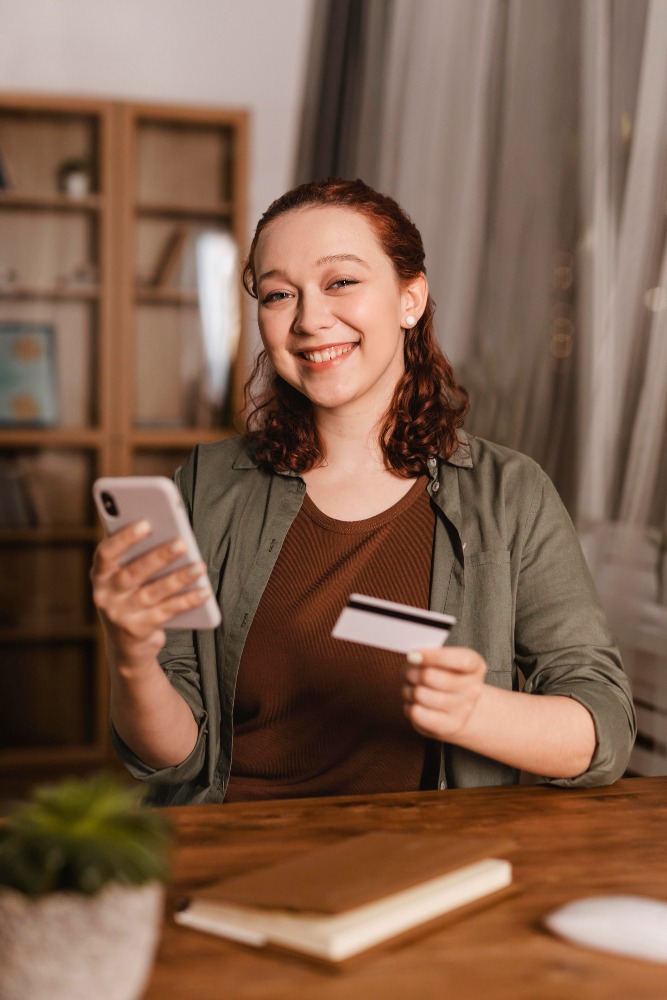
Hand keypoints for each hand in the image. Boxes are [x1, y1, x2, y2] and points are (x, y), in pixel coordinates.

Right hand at [91, 520, 211, 668]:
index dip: (124, 538)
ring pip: (153, 593)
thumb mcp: (124, 577)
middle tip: (182, 543)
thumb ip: (136, 557)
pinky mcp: (139, 630)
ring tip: (199, 566)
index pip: (106, 553)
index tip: (145, 523)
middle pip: (133, 573)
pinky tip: (204, 591)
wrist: (125, 644)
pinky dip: (188, 600)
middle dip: (159, 557)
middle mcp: (105, 595)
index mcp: (100, 575)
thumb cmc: (130, 596)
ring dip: (178, 578)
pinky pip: (168, 611)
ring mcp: (121, 615)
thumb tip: (168, 534)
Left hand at [402, 647, 486, 741]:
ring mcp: (462, 710)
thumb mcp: (447, 660)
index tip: (414, 654)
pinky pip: (416, 713)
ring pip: (419, 694)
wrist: (461, 709)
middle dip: (411, 671)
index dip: (434, 656)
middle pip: (430, 676)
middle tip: (409, 671)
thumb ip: (433, 654)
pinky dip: (409, 706)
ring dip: (408, 689)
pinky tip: (415, 703)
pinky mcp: (448, 727)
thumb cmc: (448, 677)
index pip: (461, 660)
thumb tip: (414, 657)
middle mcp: (473, 689)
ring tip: (412, 688)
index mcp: (475, 667)